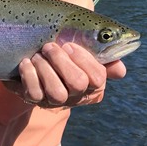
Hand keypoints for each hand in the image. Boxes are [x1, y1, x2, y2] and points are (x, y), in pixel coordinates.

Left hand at [7, 42, 125, 107]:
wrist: (33, 53)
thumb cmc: (63, 50)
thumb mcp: (81, 47)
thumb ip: (101, 54)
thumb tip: (120, 70)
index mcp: (92, 82)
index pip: (98, 78)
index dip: (83, 60)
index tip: (69, 45)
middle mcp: (76, 95)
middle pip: (78, 84)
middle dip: (62, 61)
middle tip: (49, 46)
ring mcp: (55, 100)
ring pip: (56, 92)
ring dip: (45, 68)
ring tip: (38, 54)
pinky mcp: (34, 99)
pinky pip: (34, 93)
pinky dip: (29, 75)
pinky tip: (26, 62)